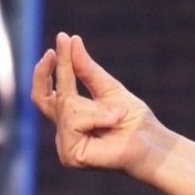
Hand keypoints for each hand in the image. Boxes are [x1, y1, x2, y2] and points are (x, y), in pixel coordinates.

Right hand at [31, 32, 165, 176]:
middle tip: (54, 52)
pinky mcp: (70, 156)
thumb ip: (88, 70)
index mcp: (72, 115)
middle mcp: (64, 129)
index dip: (55, 66)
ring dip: (94, 107)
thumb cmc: (134, 120)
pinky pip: (73, 123)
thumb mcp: (110, 89)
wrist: (152, 143)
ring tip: (118, 114)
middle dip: (47, 73)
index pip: (55, 89)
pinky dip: (96, 117)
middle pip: (42, 98)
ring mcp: (65, 144)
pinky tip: (114, 121)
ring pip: (66, 109)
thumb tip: (72, 41)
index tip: (62, 39)